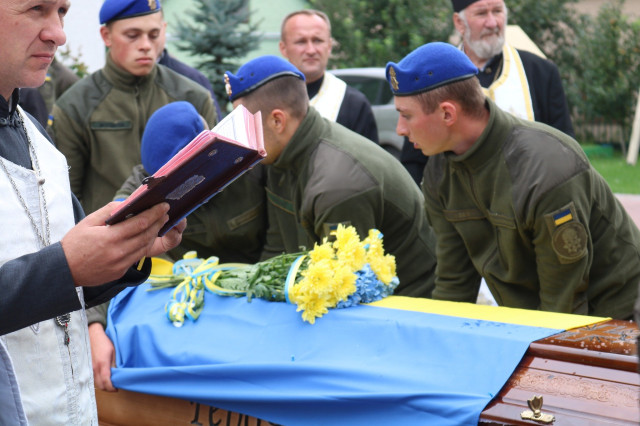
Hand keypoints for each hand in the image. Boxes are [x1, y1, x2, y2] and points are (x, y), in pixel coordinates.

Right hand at [61, 202, 182, 286]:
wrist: (63, 270)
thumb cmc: (75, 243)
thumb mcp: (88, 222)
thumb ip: (109, 211)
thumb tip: (127, 203)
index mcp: (110, 237)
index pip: (140, 223)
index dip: (154, 213)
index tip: (164, 206)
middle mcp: (118, 252)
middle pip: (146, 235)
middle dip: (158, 222)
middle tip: (166, 213)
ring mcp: (120, 264)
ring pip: (145, 247)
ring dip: (154, 234)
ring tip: (159, 223)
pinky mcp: (120, 272)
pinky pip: (137, 257)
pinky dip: (144, 246)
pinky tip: (147, 237)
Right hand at [88, 323, 116, 391]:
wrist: (92, 335)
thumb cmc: (104, 342)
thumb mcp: (114, 352)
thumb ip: (115, 364)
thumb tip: (119, 374)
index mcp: (102, 364)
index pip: (106, 381)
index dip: (111, 388)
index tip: (117, 389)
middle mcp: (94, 368)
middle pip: (100, 385)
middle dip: (108, 388)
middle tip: (115, 386)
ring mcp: (89, 368)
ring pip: (96, 383)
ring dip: (103, 385)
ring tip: (110, 382)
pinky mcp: (88, 367)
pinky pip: (93, 378)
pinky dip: (98, 381)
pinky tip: (104, 377)